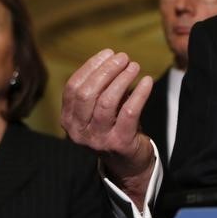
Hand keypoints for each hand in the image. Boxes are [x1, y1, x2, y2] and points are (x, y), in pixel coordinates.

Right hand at [61, 49, 154, 207]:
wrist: (128, 163)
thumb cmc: (115, 128)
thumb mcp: (101, 109)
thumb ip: (101, 88)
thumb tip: (113, 59)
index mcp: (69, 120)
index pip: (73, 88)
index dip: (90, 67)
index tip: (108, 53)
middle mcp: (78, 131)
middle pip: (88, 93)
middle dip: (106, 70)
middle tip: (124, 58)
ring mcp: (98, 139)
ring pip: (107, 102)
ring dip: (122, 79)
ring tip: (134, 66)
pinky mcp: (119, 143)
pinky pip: (129, 112)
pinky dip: (139, 93)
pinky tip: (147, 81)